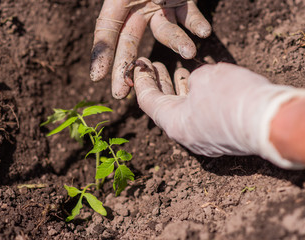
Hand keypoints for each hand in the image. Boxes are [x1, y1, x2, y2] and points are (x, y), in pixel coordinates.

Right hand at [90, 0, 210, 98]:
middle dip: (125, 67)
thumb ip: (118, 11)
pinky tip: (204, 33)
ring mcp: (160, 5)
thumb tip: (100, 28)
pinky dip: (196, 24)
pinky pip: (188, 16)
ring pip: (163, 32)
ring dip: (176, 42)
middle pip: (129, 41)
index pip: (106, 31)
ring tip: (188, 52)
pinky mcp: (181, 1)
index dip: (101, 54)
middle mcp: (137, 4)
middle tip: (121, 95)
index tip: (97, 78)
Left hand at [133, 57, 304, 169]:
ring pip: (186, 111)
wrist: (267, 124)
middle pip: (166, 107)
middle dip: (161, 84)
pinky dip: (198, 99)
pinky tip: (203, 86)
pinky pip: (202, 116)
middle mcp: (185, 136)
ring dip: (182, 90)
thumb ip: (194, 80)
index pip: (148, 101)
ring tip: (179, 71)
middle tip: (156, 66)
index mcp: (173, 124)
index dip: (142, 81)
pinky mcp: (220, 139)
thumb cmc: (231, 99)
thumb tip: (196, 85)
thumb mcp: (206, 78)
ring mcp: (203, 139)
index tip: (140, 66)